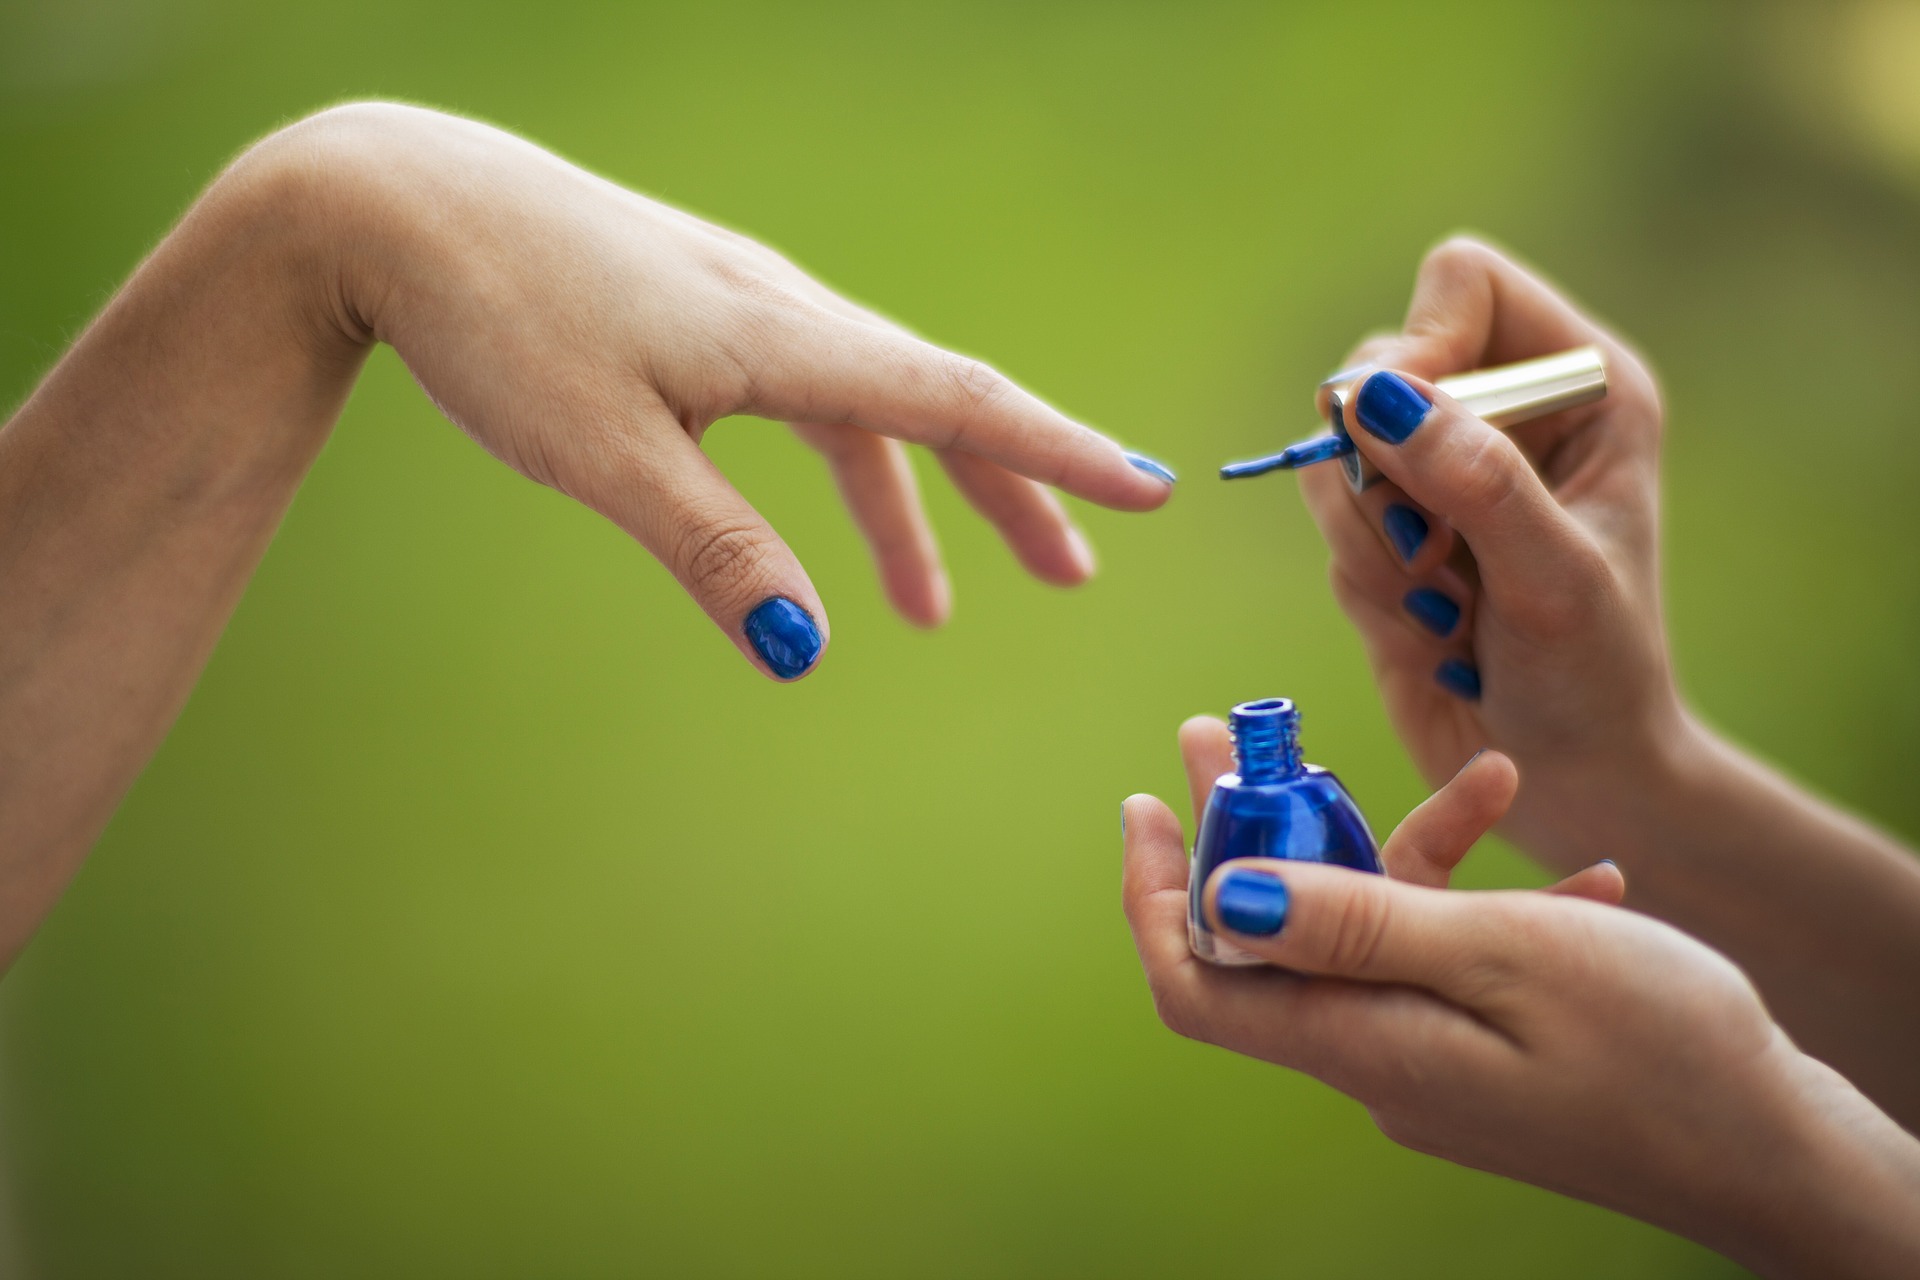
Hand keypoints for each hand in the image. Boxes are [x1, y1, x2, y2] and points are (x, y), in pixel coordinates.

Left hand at [282, 104, 1174, 678]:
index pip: (955, 401)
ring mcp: (742, 308)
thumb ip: (711, 548)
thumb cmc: (495, 319)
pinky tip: (819, 523)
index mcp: (781, 337)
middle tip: (1076, 573)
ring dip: (916, 503)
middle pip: (933, 405)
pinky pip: (804, 398)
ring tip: (932, 609)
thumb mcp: (602, 452)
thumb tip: (808, 652)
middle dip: (1013, 492)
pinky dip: (836, 467)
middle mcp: (784, 310)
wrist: (398, 202)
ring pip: (868, 409)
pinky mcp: (698, 315)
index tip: (1150, 491)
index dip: (1059, 454)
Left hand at [1121, 733, 1919, 1277]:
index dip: (1158, 892)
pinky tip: (1572, 861)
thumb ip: (1358, 923)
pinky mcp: (1491, 1053)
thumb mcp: (1503, 957)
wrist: (1783, 1154)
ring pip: (1377, 934)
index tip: (1149, 802)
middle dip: (1263, 830)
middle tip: (1245, 732)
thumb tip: (1222, 896)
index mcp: (1363, 1044)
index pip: (1201, 981)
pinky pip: (1455, 961)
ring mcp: (1436, 1059)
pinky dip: (1487, 900)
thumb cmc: (1660, 1054)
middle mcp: (1381, 1059)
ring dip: (1402, 846)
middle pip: (1280, 938)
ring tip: (1484, 773)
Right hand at [1297, 236, 1679, 864]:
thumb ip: (1477, 482)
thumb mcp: (1552, 579)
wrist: (1570, 780)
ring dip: (1373, 543)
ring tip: (1445, 609)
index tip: (1402, 430)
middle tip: (1433, 554)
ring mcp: (1441, 471)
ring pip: (1336, 452)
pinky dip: (1364, 584)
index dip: (1420, 344)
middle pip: (1375, 366)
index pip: (1461, 284)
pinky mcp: (1390, 530)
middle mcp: (1505, 411)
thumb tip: (1375, 396)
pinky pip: (1328, 520)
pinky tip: (1430, 632)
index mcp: (1579, 384)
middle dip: (1384, 473)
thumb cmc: (1595, 680)